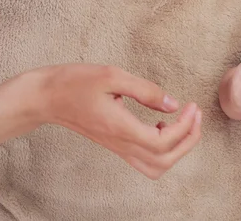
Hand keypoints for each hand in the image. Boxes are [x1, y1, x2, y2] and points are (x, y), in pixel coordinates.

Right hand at [29, 64, 201, 178]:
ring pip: (155, 166)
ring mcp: (117, 147)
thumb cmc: (75, 82)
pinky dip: (163, 149)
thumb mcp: (112, 75)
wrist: (45, 98)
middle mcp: (120, 143)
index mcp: (120, 127)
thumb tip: (173, 104)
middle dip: (188, 140)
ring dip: (177, 149)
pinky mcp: (115, 145)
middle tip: (195, 115)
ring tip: (184, 123)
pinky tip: (162, 125)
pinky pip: (145, 160)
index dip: (184, 127)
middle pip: (164, 160)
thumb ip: (146, 90)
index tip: (191, 105)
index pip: (162, 142)